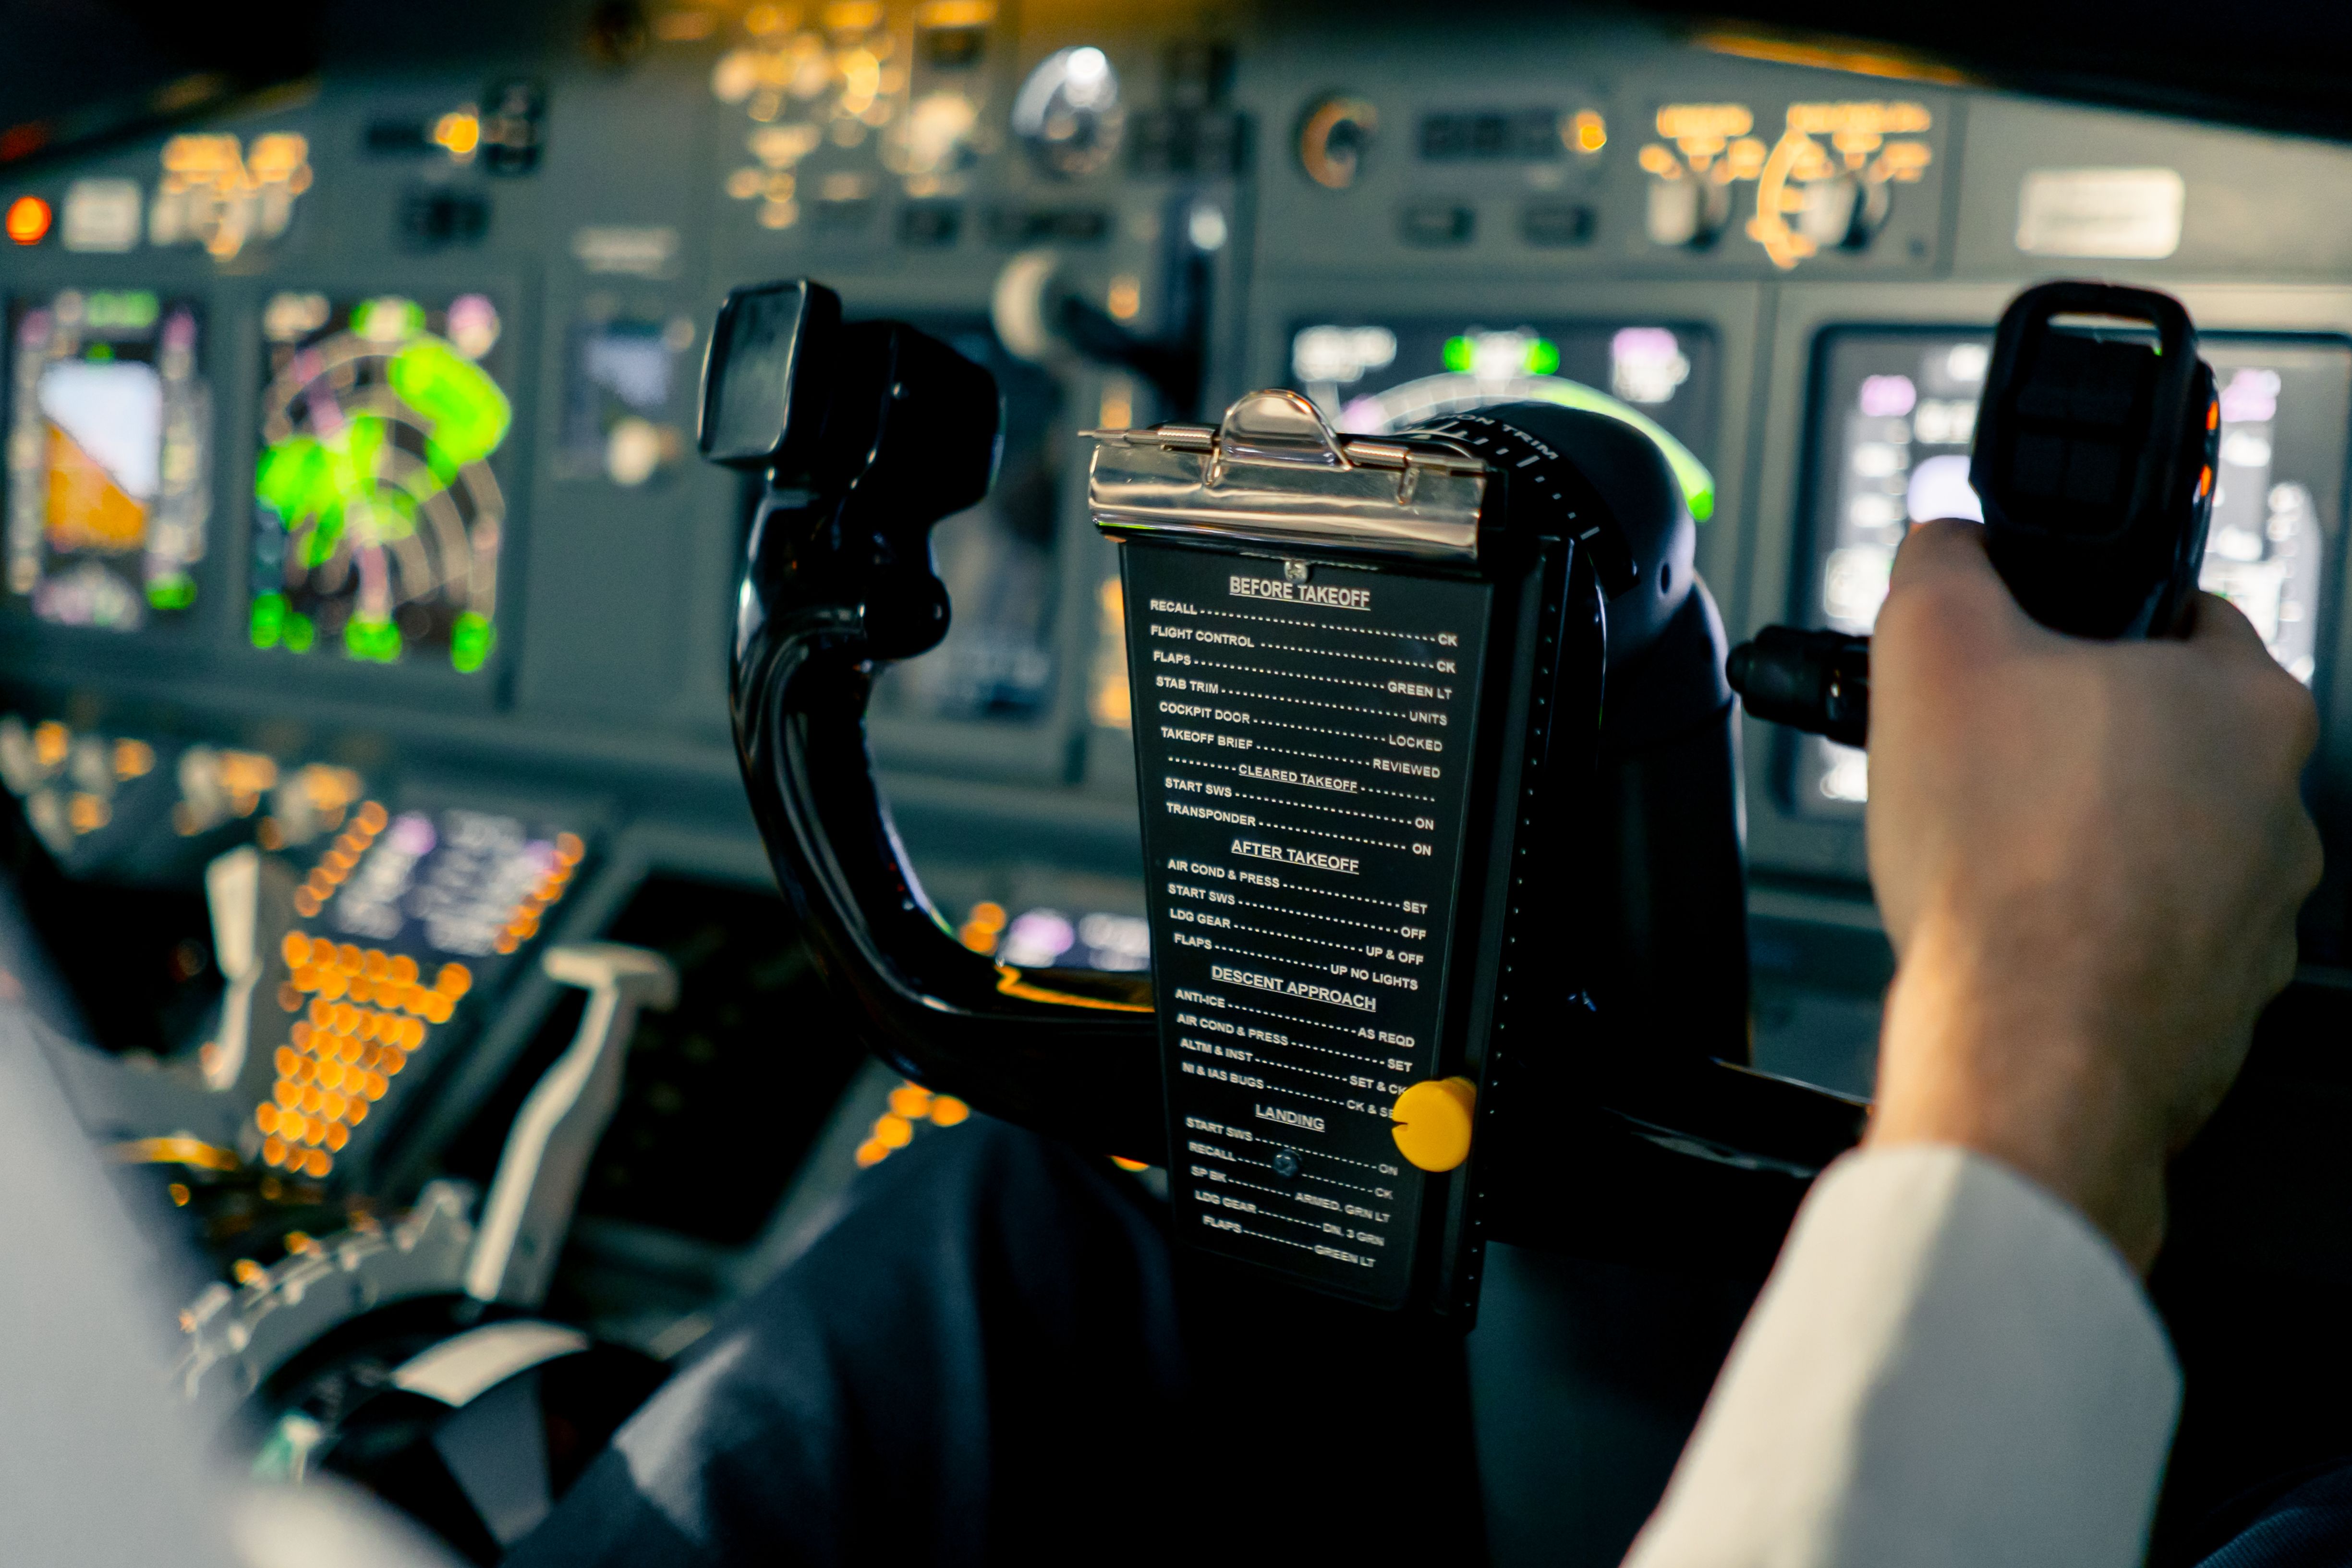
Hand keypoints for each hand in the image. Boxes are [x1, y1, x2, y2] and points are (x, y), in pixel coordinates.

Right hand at [1862, 520, 2321, 1270]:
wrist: (2025, 1042)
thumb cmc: (2005, 860)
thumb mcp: (1933, 647)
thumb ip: (1944, 567)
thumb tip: (1948, 545)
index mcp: (2246, 702)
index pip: (2183, 616)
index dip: (2086, 624)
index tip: (2026, 653)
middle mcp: (2281, 808)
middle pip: (2165, 740)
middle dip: (2073, 746)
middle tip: (1985, 763)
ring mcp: (2258, 917)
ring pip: (2160, 848)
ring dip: (2084, 846)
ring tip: (1990, 860)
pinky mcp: (2219, 1004)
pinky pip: (2146, 944)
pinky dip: (2086, 936)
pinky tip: (2018, 937)